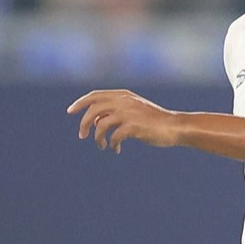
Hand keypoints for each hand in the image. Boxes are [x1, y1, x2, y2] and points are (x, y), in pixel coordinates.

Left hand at [69, 89, 187, 152]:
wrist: (174, 126)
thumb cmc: (153, 120)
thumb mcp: (133, 110)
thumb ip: (114, 111)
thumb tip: (95, 120)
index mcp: (123, 95)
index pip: (94, 96)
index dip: (80, 103)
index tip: (70, 112)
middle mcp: (124, 101)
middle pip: (93, 110)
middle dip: (84, 124)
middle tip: (82, 136)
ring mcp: (129, 113)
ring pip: (101, 125)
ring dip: (97, 138)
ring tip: (101, 146)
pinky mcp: (134, 126)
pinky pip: (114, 137)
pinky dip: (112, 144)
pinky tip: (116, 149)